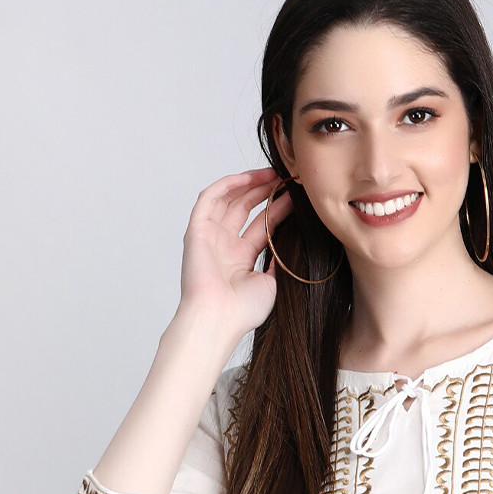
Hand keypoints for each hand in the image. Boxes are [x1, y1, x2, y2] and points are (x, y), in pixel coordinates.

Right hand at [177, 167, 294, 337]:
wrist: (219, 319)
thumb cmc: (243, 310)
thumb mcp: (273, 282)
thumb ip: (280, 259)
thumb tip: (294, 240)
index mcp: (241, 260)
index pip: (261, 226)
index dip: (277, 209)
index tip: (296, 196)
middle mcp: (224, 246)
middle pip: (245, 209)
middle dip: (265, 192)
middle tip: (286, 179)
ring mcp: (210, 237)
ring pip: (229, 200)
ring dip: (249, 184)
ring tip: (272, 174)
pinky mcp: (196, 230)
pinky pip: (209, 198)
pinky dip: (227, 185)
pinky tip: (248, 177)